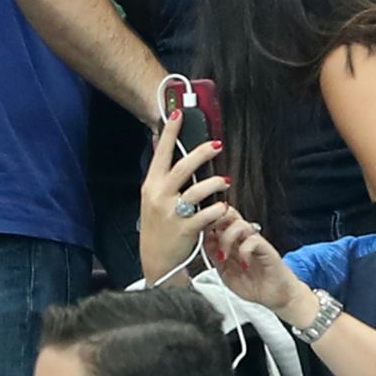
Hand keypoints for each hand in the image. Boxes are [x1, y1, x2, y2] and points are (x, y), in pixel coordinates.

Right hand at [139, 109, 229, 285]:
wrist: (157, 262)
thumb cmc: (158, 226)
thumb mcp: (152, 198)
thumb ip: (160, 173)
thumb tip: (161, 141)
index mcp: (151, 185)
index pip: (161, 154)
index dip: (170, 133)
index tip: (178, 114)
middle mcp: (160, 196)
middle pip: (182, 167)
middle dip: (201, 153)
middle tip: (217, 145)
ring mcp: (172, 214)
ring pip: (197, 191)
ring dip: (214, 183)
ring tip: (225, 181)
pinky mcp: (184, 229)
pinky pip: (205, 215)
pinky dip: (217, 209)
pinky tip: (223, 206)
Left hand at [210, 207, 316, 325]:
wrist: (276, 296)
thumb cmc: (254, 284)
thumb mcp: (227, 273)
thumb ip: (217, 258)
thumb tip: (205, 242)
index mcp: (234, 241)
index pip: (220, 220)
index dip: (209, 223)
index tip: (199, 232)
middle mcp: (244, 238)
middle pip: (230, 214)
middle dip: (217, 221)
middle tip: (210, 235)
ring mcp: (256, 242)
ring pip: (239, 224)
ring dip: (227, 238)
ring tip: (225, 257)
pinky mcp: (266, 249)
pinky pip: (253, 240)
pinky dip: (244, 251)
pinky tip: (244, 264)